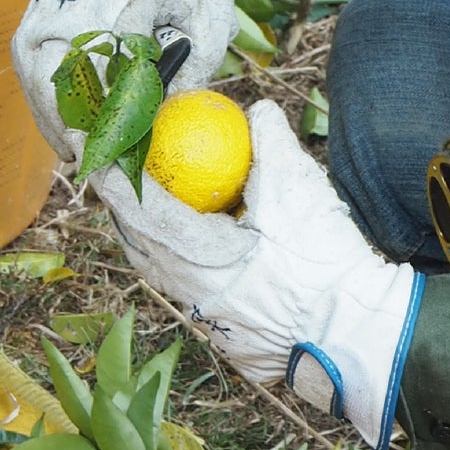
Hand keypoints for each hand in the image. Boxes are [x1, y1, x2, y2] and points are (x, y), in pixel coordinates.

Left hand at [91, 100, 423, 449]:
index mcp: (190, 254)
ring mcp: (204, 321)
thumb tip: (256, 110)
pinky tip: (207, 249)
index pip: (132, 203)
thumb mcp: (298, 188)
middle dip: (121, 204)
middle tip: (120, 169)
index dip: (107, 169)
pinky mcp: (228, 339)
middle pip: (136, 240)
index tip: (88, 143)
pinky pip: (193, 295)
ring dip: (154, 237)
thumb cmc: (325, 262)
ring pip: (161, 272)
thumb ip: (270, 141)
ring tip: (157, 205)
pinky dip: (188, 266)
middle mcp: (185, 292)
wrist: (361, 337)